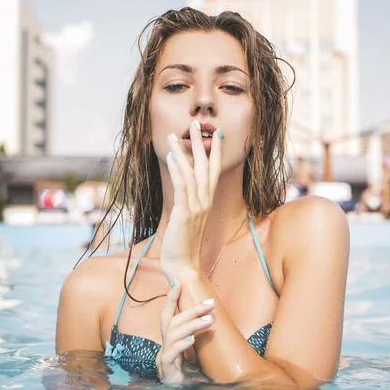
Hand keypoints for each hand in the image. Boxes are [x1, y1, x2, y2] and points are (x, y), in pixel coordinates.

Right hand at [156, 280, 214, 384]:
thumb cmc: (190, 375)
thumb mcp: (195, 353)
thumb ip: (198, 337)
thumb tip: (212, 317)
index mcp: (169, 341)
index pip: (167, 315)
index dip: (171, 299)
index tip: (177, 281)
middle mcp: (163, 346)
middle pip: (171, 321)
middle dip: (190, 310)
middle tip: (210, 303)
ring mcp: (163, 358)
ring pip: (172, 334)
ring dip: (192, 324)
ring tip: (209, 320)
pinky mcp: (167, 370)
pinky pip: (170, 354)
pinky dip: (181, 344)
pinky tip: (192, 340)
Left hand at [161, 119, 222, 278]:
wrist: (184, 266)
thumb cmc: (183, 244)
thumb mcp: (188, 220)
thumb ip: (189, 203)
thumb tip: (183, 189)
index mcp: (207, 202)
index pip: (214, 172)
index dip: (216, 152)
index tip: (216, 134)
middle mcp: (205, 202)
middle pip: (206, 167)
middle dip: (202, 143)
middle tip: (196, 123)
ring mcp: (196, 207)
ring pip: (192, 173)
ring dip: (184, 152)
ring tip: (176, 135)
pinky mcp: (184, 213)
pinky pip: (182, 187)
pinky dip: (179, 170)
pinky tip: (173, 157)